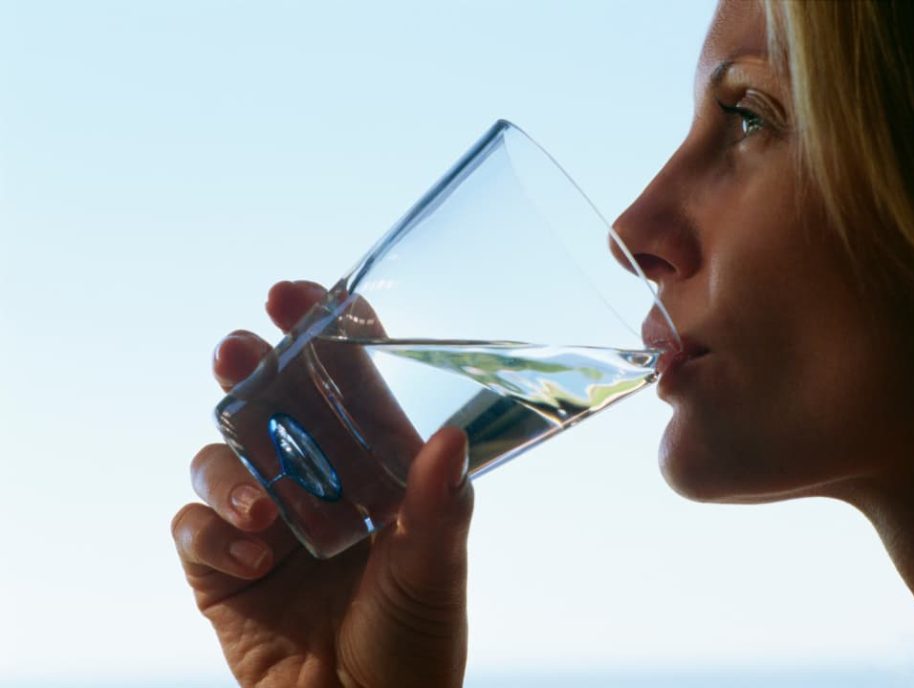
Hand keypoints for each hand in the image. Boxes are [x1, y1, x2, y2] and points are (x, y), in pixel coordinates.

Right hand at [172, 280, 474, 687]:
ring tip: (261, 511)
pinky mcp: (220, 567)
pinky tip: (249, 558)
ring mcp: (265, 521)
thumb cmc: (415, 642)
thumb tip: (451, 435)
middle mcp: (317, 481)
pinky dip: (212, 534)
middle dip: (250, 368)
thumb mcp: (434, 570)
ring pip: (223, 455)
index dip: (322, 332)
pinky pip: (195, 528)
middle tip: (239, 349)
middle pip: (271, 402)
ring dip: (231, 468)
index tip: (297, 295)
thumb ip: (438, 506)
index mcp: (374, 467)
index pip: (347, 381)